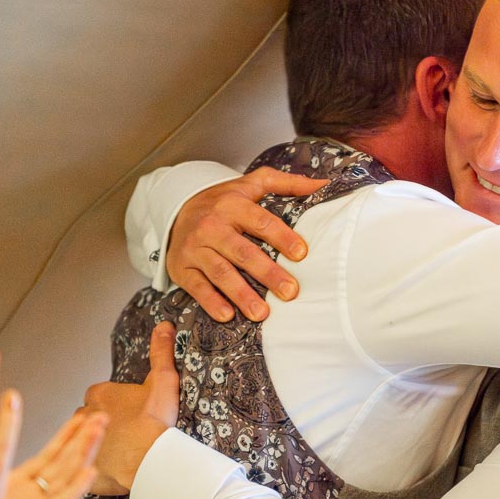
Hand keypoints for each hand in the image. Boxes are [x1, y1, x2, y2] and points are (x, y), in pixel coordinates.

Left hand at [0, 411, 106, 498]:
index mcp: (21, 482)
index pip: (52, 453)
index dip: (67, 434)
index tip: (81, 416)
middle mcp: (32, 493)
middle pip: (65, 460)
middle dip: (84, 437)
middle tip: (100, 417)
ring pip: (67, 475)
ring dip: (85, 452)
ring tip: (98, 430)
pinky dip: (77, 490)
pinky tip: (90, 474)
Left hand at [80, 322, 179, 494]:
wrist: (151, 460)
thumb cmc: (155, 422)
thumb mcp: (162, 382)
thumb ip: (161, 353)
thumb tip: (163, 327)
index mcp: (99, 394)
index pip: (100, 395)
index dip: (117, 404)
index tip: (132, 412)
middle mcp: (84, 417)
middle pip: (90, 418)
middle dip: (104, 424)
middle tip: (127, 433)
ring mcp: (83, 444)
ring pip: (86, 442)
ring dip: (99, 445)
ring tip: (122, 454)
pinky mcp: (85, 469)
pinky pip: (89, 468)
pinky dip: (100, 470)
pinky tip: (116, 472)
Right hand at [167, 168, 326, 321]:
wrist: (176, 208)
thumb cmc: (222, 201)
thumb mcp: (250, 184)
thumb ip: (285, 183)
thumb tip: (323, 184)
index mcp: (233, 205)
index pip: (261, 222)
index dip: (282, 237)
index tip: (301, 254)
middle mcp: (213, 227)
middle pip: (243, 252)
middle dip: (267, 273)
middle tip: (290, 292)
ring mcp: (196, 248)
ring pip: (220, 272)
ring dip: (241, 294)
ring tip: (262, 313)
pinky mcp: (182, 267)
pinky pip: (197, 286)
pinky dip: (211, 301)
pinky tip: (228, 315)